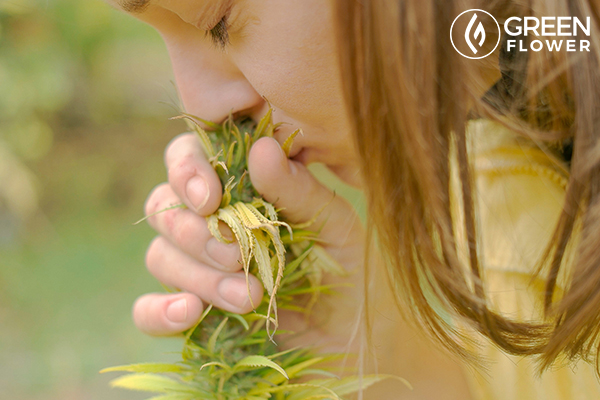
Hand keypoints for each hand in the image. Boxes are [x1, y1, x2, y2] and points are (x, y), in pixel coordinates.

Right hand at [133, 131, 364, 338]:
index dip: (187, 170)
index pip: (190, 159)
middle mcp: (211, 224)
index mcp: (241, 190)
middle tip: (238, 256)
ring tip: (248, 298)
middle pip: (164, 208)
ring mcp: (197, 269)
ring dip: (197, 275)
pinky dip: (158, 312)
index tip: (210, 200)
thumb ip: (298, 190)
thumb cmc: (347, 271)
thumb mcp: (334, 227)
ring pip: (159, 256)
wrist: (355, 339)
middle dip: (196, 233)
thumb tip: (261, 148)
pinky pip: (147, 311)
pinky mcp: (192, 314)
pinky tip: (190, 313)